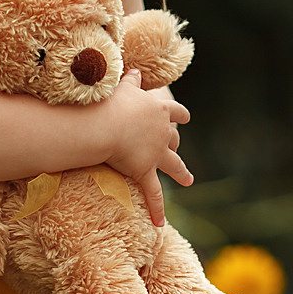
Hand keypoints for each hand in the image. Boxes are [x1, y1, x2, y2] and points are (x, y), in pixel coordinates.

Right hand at [103, 69, 191, 224]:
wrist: (104, 123)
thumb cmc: (109, 101)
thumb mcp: (122, 87)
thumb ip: (131, 81)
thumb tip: (135, 70)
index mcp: (159, 110)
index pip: (175, 112)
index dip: (179, 115)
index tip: (185, 118)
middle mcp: (162, 132)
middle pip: (174, 139)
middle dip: (177, 144)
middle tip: (179, 148)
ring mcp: (156, 152)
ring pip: (174, 165)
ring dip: (182, 173)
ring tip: (189, 180)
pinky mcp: (144, 170)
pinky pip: (153, 193)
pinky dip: (157, 208)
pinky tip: (159, 222)